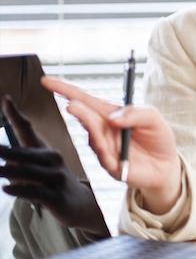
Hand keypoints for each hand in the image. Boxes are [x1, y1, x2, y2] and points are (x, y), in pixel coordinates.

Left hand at [0, 96, 106, 234]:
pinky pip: (37, 192)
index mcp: (45, 150)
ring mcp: (56, 178)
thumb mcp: (40, 168)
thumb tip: (3, 155)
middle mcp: (53, 160)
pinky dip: (21, 190)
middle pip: (28, 153)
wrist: (81, 203)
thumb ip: (19, 161)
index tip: (6, 99)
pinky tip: (7, 188)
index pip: (28, 130)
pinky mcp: (57, 196)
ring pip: (31, 173)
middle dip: (8, 150)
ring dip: (10, 171)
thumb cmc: (53, 182)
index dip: (16, 115)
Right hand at [41, 76, 182, 213]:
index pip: (86, 100)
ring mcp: (105, 147)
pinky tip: (103, 144)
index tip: (47, 81)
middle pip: (86, 117)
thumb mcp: (153, 119)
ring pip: (93, 135)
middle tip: (71, 104)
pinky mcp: (110, 165)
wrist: (167, 166)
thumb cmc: (158, 138)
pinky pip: (103, 156)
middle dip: (77, 109)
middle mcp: (104, 130)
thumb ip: (136, 113)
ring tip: (85, 117)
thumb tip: (114, 117)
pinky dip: (102, 148)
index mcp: (112, 114)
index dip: (67, 90)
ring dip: (90, 126)